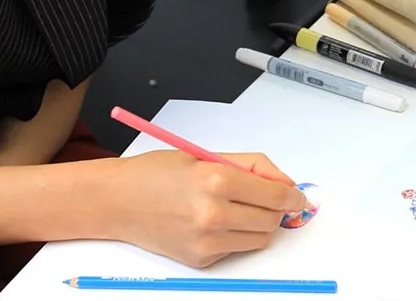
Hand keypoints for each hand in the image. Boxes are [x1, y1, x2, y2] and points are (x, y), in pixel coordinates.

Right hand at [107, 150, 306, 267]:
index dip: (292, 195)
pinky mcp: (200, 259)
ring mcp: (206, 241)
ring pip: (259, 238)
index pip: (274, 195)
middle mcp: (213, 213)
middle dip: (275, 208)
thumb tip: (285, 184)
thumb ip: (251, 166)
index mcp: (216, 180)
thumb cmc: (157, 173)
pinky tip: (212, 221)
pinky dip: (234, 235)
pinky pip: (236, 249)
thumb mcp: (205, 156)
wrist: (117, 201)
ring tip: (235, 207)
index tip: (298, 196)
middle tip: (264, 197)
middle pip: (272, 220)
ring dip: (258, 223)